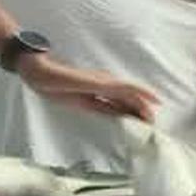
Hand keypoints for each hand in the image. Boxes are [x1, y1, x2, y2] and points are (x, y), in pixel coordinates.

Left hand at [16, 53, 159, 121]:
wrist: (37, 71)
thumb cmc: (56, 76)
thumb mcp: (80, 82)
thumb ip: (103, 86)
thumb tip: (126, 89)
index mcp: (104, 82)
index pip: (130, 90)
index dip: (145, 97)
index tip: (158, 106)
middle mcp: (104, 84)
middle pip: (128, 97)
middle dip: (142, 108)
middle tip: (153, 123)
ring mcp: (96, 90)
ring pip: (120, 101)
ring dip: (133, 110)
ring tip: (143, 122)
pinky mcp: (87, 97)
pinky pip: (108, 105)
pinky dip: (119, 112)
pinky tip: (122, 117)